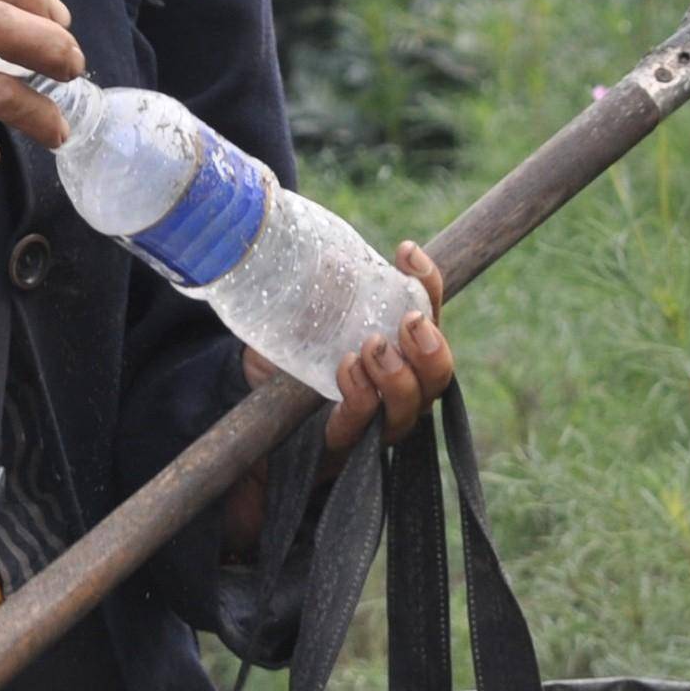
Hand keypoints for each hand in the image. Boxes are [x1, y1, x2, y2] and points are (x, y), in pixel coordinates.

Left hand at [222, 241, 450, 548]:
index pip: (429, 313)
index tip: (406, 252)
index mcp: (400, 348)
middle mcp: (400, 387)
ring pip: (412, 406)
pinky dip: (362, 397)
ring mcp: (377, 420)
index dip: (428, 283)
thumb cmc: (291, 351)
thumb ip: (323, 286)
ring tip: (373, 346)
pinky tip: (349, 370)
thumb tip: (323, 246)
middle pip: (438, 373)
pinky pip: (363, 425)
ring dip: (398, 375)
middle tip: (411, 321)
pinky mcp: (345, 444)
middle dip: (432, 346)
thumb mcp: (308, 311)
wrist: (251, 405)